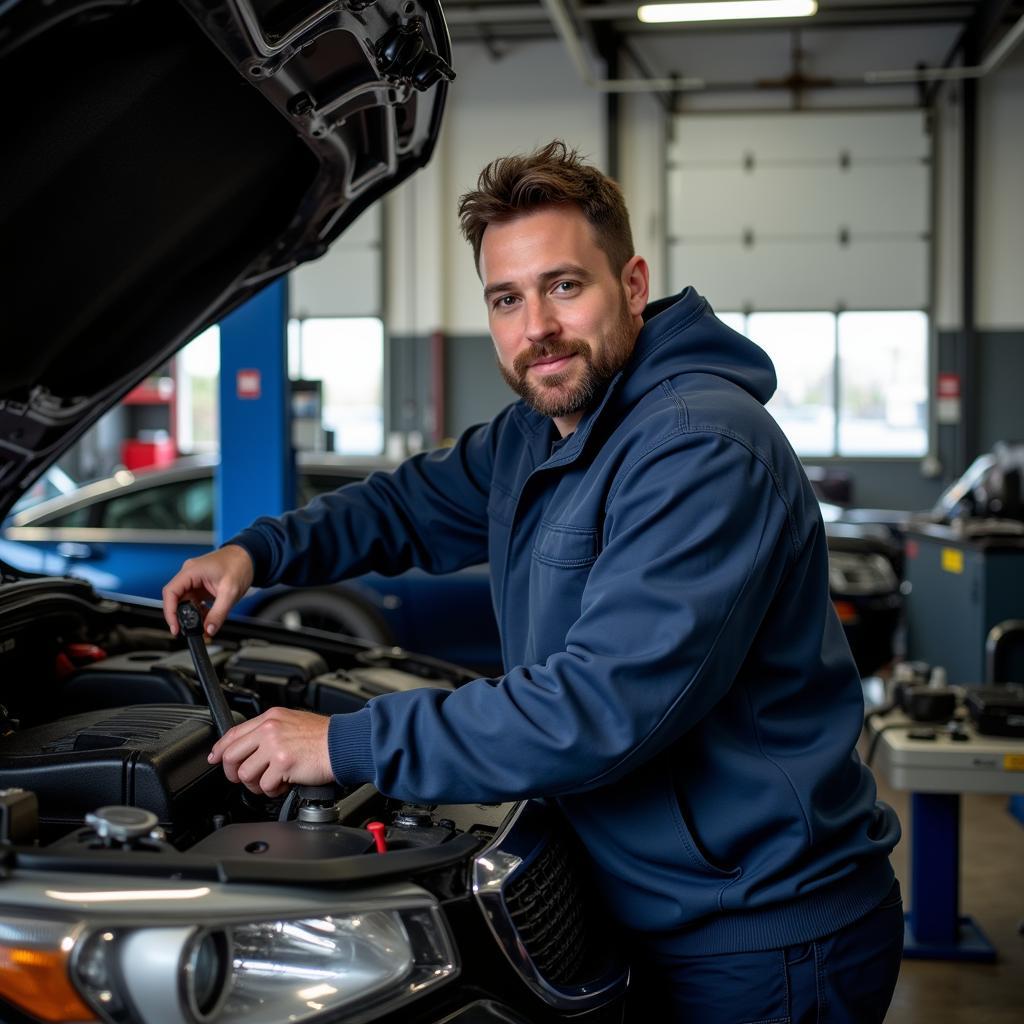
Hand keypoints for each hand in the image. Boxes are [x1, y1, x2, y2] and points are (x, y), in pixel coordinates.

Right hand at [162, 545, 253, 636]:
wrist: (249, 557)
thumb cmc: (240, 565)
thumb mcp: (230, 592)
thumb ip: (218, 613)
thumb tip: (209, 629)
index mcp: (191, 571)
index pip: (170, 592)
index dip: (169, 611)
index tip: (175, 626)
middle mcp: (190, 574)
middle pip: (176, 598)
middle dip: (181, 616)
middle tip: (189, 629)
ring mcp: (195, 580)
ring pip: (185, 601)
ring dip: (191, 615)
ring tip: (202, 625)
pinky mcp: (201, 585)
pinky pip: (194, 601)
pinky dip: (198, 611)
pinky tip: (207, 617)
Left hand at [209, 707, 332, 797]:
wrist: (343, 744)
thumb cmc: (323, 737)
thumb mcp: (292, 722)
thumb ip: (269, 732)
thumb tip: (250, 749)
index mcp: (270, 718)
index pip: (233, 733)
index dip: (220, 749)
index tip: (215, 759)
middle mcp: (269, 729)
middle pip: (231, 756)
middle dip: (234, 773)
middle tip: (247, 779)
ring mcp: (275, 745)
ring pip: (246, 774)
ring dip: (257, 784)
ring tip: (273, 781)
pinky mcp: (282, 763)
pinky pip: (265, 785)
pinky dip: (274, 790)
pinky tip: (285, 784)